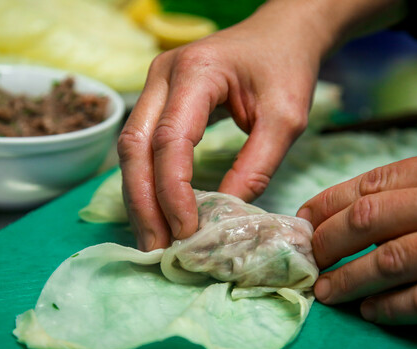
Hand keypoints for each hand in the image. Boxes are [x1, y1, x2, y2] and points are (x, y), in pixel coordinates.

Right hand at [117, 0, 343, 250]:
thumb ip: (257, 164)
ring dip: (139, 197)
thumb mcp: (286, 117)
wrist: (280, 33)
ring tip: (152, 240)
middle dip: (143, 202)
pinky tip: (155, 213)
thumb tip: (227, 212)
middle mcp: (162, 75)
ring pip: (130, 148)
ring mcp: (155, 86)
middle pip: (134, 146)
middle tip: (156, 247)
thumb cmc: (286, 66)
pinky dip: (146, 182)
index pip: (170, 139)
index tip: (185, 230)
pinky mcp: (158, 100)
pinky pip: (141, 146)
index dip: (173, 190)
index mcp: (196, 72)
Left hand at [297, 141, 416, 323]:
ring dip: (348, 280)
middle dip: (329, 241)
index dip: (330, 202)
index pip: (376, 182)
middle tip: (310, 257)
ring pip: (389, 261)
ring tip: (326, 291)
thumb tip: (365, 214)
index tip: (305, 219)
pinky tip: (370, 311)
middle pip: (370, 218)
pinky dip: (390, 307)